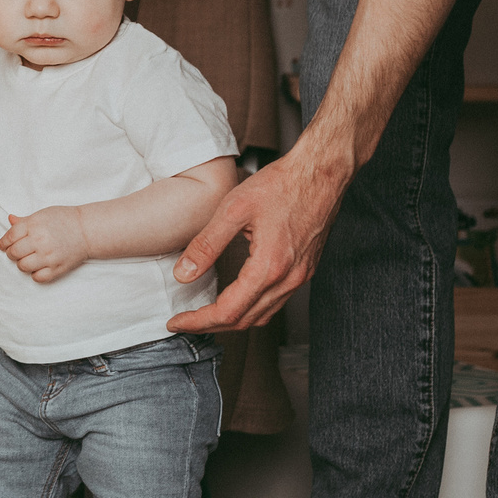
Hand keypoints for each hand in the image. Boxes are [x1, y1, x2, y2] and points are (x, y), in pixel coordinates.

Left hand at [0, 207, 89, 281]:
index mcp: (34, 225)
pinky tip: (38, 267)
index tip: (4, 246)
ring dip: (22, 264)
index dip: (3, 243)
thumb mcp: (43, 214)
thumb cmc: (64, 220)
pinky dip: (35, 274)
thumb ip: (25, 220)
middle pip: (14, 253)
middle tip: (16, 252)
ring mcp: (48, 256)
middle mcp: (39, 241)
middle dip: (12, 253)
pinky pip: (37, 278)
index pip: (9, 237)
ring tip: (28, 259)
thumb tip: (9, 220)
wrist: (87, 230)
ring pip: (22, 267)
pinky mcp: (57, 268)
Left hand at [167, 147, 350, 331]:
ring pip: (262, 315)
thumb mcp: (233, 209)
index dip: (198, 322)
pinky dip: (251, 309)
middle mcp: (288, 278)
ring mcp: (300, 276)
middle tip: (183, 322)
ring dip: (232, 321)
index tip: (175, 322)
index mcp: (269, 266)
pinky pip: (276, 302)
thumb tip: (182, 275)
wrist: (321, 172)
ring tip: (204, 316)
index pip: (228, 311)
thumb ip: (206, 245)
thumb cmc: (280, 184)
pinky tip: (236, 299)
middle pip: (245, 320)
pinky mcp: (305, 269)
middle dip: (211, 326)